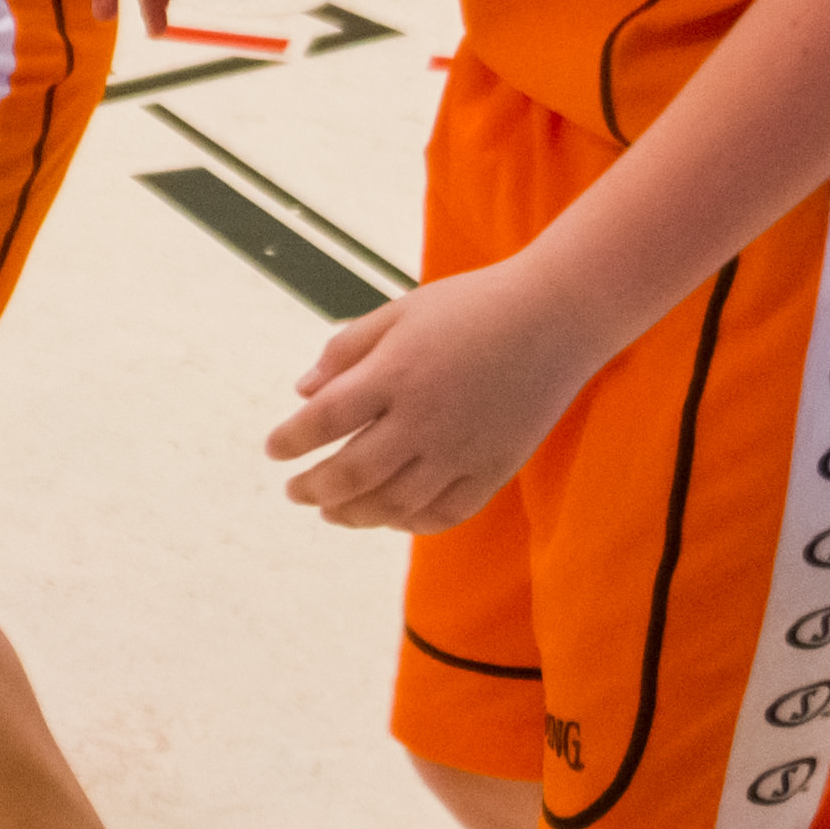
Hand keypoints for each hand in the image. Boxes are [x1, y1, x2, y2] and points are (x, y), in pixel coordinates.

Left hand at [266, 265, 593, 534]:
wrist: (556, 316)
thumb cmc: (470, 306)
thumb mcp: (400, 311)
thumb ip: (347, 350)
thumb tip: (301, 392)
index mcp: (395, 373)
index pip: (323, 421)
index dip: (290, 441)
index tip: (273, 450)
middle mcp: (425, 418)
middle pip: (352, 473)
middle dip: (313, 489)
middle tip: (294, 492)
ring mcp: (462, 449)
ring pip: (394, 505)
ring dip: (353, 514)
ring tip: (331, 511)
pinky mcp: (495, 468)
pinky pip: (444, 513)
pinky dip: (409, 522)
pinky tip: (388, 515)